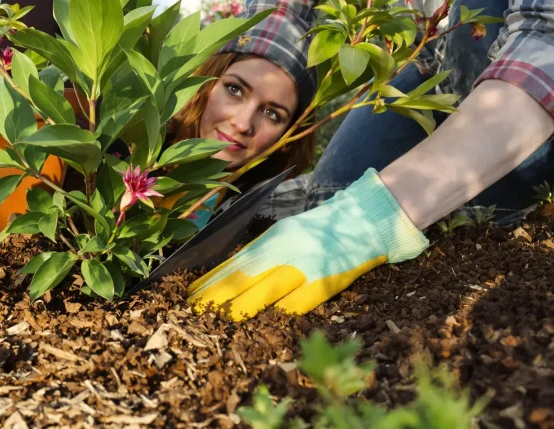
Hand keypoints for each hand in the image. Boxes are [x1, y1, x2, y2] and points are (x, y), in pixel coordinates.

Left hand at [186, 169, 428, 320]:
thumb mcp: (285, 234)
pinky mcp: (325, 282)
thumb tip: (228, 276)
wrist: (366, 221)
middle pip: (240, 277)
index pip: (232, 263)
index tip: (187, 296)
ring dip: (239, 310)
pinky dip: (277, 316)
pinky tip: (263, 327)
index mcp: (272, 238)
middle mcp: (283, 250)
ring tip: (217, 323)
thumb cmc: (319, 232)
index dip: (208, 281)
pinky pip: (295, 305)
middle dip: (214, 298)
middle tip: (190, 314)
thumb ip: (260, 254)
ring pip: (263, 292)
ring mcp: (304, 266)